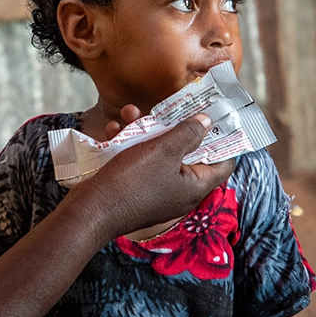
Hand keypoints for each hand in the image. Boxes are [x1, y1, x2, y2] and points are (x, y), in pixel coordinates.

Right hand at [79, 112, 235, 240]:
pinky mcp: (135, 188)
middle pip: (188, 153)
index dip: (224, 139)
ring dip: (146, 130)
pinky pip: (139, 162)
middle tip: (172, 107)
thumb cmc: (133, 181)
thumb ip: (188, 133)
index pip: (223, 164)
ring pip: (158, 153)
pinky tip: (114, 129)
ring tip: (131, 113)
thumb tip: (208, 122)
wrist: (92, 209)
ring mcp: (156, 190)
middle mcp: (179, 190)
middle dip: (175, 126)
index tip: (217, 117)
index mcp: (195, 186)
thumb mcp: (163, 150)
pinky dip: (129, 144)